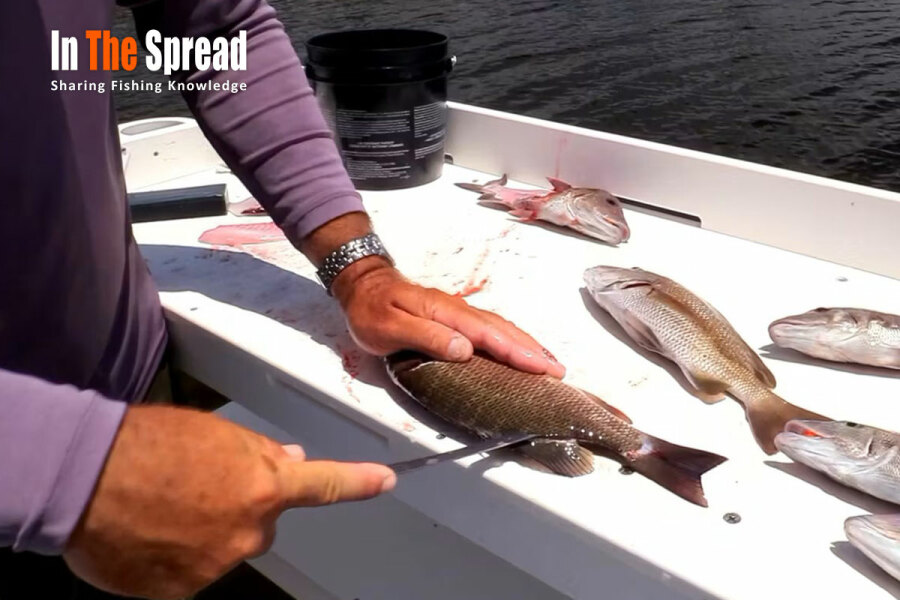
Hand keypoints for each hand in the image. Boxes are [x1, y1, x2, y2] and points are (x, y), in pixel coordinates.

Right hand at [63, 405, 393, 598]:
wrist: (87, 479)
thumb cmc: (148, 446)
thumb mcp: (213, 435)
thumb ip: (257, 453)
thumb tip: (287, 460)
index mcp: (265, 486)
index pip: (326, 485)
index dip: (359, 483)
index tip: (385, 482)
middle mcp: (249, 532)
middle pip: (261, 523)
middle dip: (240, 508)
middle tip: (196, 488)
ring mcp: (216, 566)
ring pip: (224, 547)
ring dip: (205, 532)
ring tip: (163, 506)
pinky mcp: (183, 591)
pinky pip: (191, 571)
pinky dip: (177, 557)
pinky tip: (151, 531)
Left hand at [332, 257, 564, 377]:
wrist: (361, 284)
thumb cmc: (371, 310)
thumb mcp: (390, 328)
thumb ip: (426, 338)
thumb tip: (465, 350)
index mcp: (445, 313)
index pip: (489, 335)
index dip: (517, 352)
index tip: (542, 367)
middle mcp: (457, 311)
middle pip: (503, 330)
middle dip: (532, 350)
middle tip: (558, 370)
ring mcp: (457, 313)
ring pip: (500, 328)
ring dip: (526, 344)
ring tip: (548, 362)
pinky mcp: (455, 317)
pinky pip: (490, 328)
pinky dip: (510, 339)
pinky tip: (517, 349)